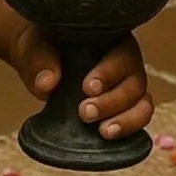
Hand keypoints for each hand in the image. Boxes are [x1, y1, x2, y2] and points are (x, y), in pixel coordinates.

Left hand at [13, 27, 154, 139]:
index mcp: (110, 38)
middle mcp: (124, 62)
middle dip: (112, 101)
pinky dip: (128, 130)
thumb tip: (47, 83)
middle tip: (84, 113)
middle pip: (135, 82)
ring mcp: (125, 86)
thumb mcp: (34, 44)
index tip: (87, 88)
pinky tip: (109, 137)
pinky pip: (136, 120)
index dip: (109, 72)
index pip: (122, 53)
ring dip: (126, 120)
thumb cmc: (41, 44)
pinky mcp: (120, 109)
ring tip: (104, 132)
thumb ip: (39, 59)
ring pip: (142, 104)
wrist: (38, 59)